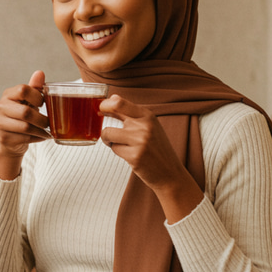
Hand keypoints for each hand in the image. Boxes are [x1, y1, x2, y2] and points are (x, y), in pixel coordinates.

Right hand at [0, 70, 49, 178]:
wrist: (11, 139)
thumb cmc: (22, 116)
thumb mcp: (29, 101)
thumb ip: (34, 87)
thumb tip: (40, 73)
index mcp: (7, 94)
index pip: (23, 90)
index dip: (37, 97)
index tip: (43, 103)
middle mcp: (0, 107)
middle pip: (26, 112)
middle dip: (42, 119)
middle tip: (49, 123)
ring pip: (26, 127)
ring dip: (41, 130)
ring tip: (48, 131)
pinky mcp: (3, 137)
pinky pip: (25, 138)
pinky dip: (37, 138)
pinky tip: (41, 137)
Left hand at [99, 95, 203, 222]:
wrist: (170, 174)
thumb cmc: (157, 150)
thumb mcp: (149, 127)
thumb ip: (131, 114)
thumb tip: (112, 98)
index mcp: (148, 116)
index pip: (120, 102)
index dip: (106, 104)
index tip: (102, 109)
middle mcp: (144, 126)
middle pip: (112, 112)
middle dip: (105, 117)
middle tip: (105, 128)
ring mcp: (140, 141)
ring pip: (108, 133)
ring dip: (109, 139)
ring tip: (120, 145)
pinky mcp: (134, 156)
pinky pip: (114, 149)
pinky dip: (118, 152)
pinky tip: (130, 155)